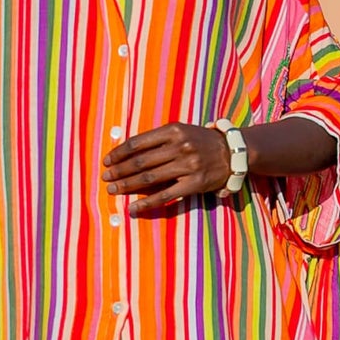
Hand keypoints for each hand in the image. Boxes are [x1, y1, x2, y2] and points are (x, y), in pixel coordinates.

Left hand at [101, 123, 231, 214]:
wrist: (234, 152)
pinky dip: (146, 203)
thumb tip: (127, 153)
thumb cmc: (201, 141)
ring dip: (127, 185)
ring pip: (149, 178)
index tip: (107, 161)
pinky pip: (164, 196)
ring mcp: (187, 166)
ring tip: (113, 190)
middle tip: (105, 177)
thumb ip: (158, 139)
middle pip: (140, 161)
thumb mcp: (181, 131)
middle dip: (119, 170)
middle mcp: (180, 146)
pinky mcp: (193, 184)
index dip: (119, 153)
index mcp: (173, 130)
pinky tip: (132, 208)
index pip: (138, 142)